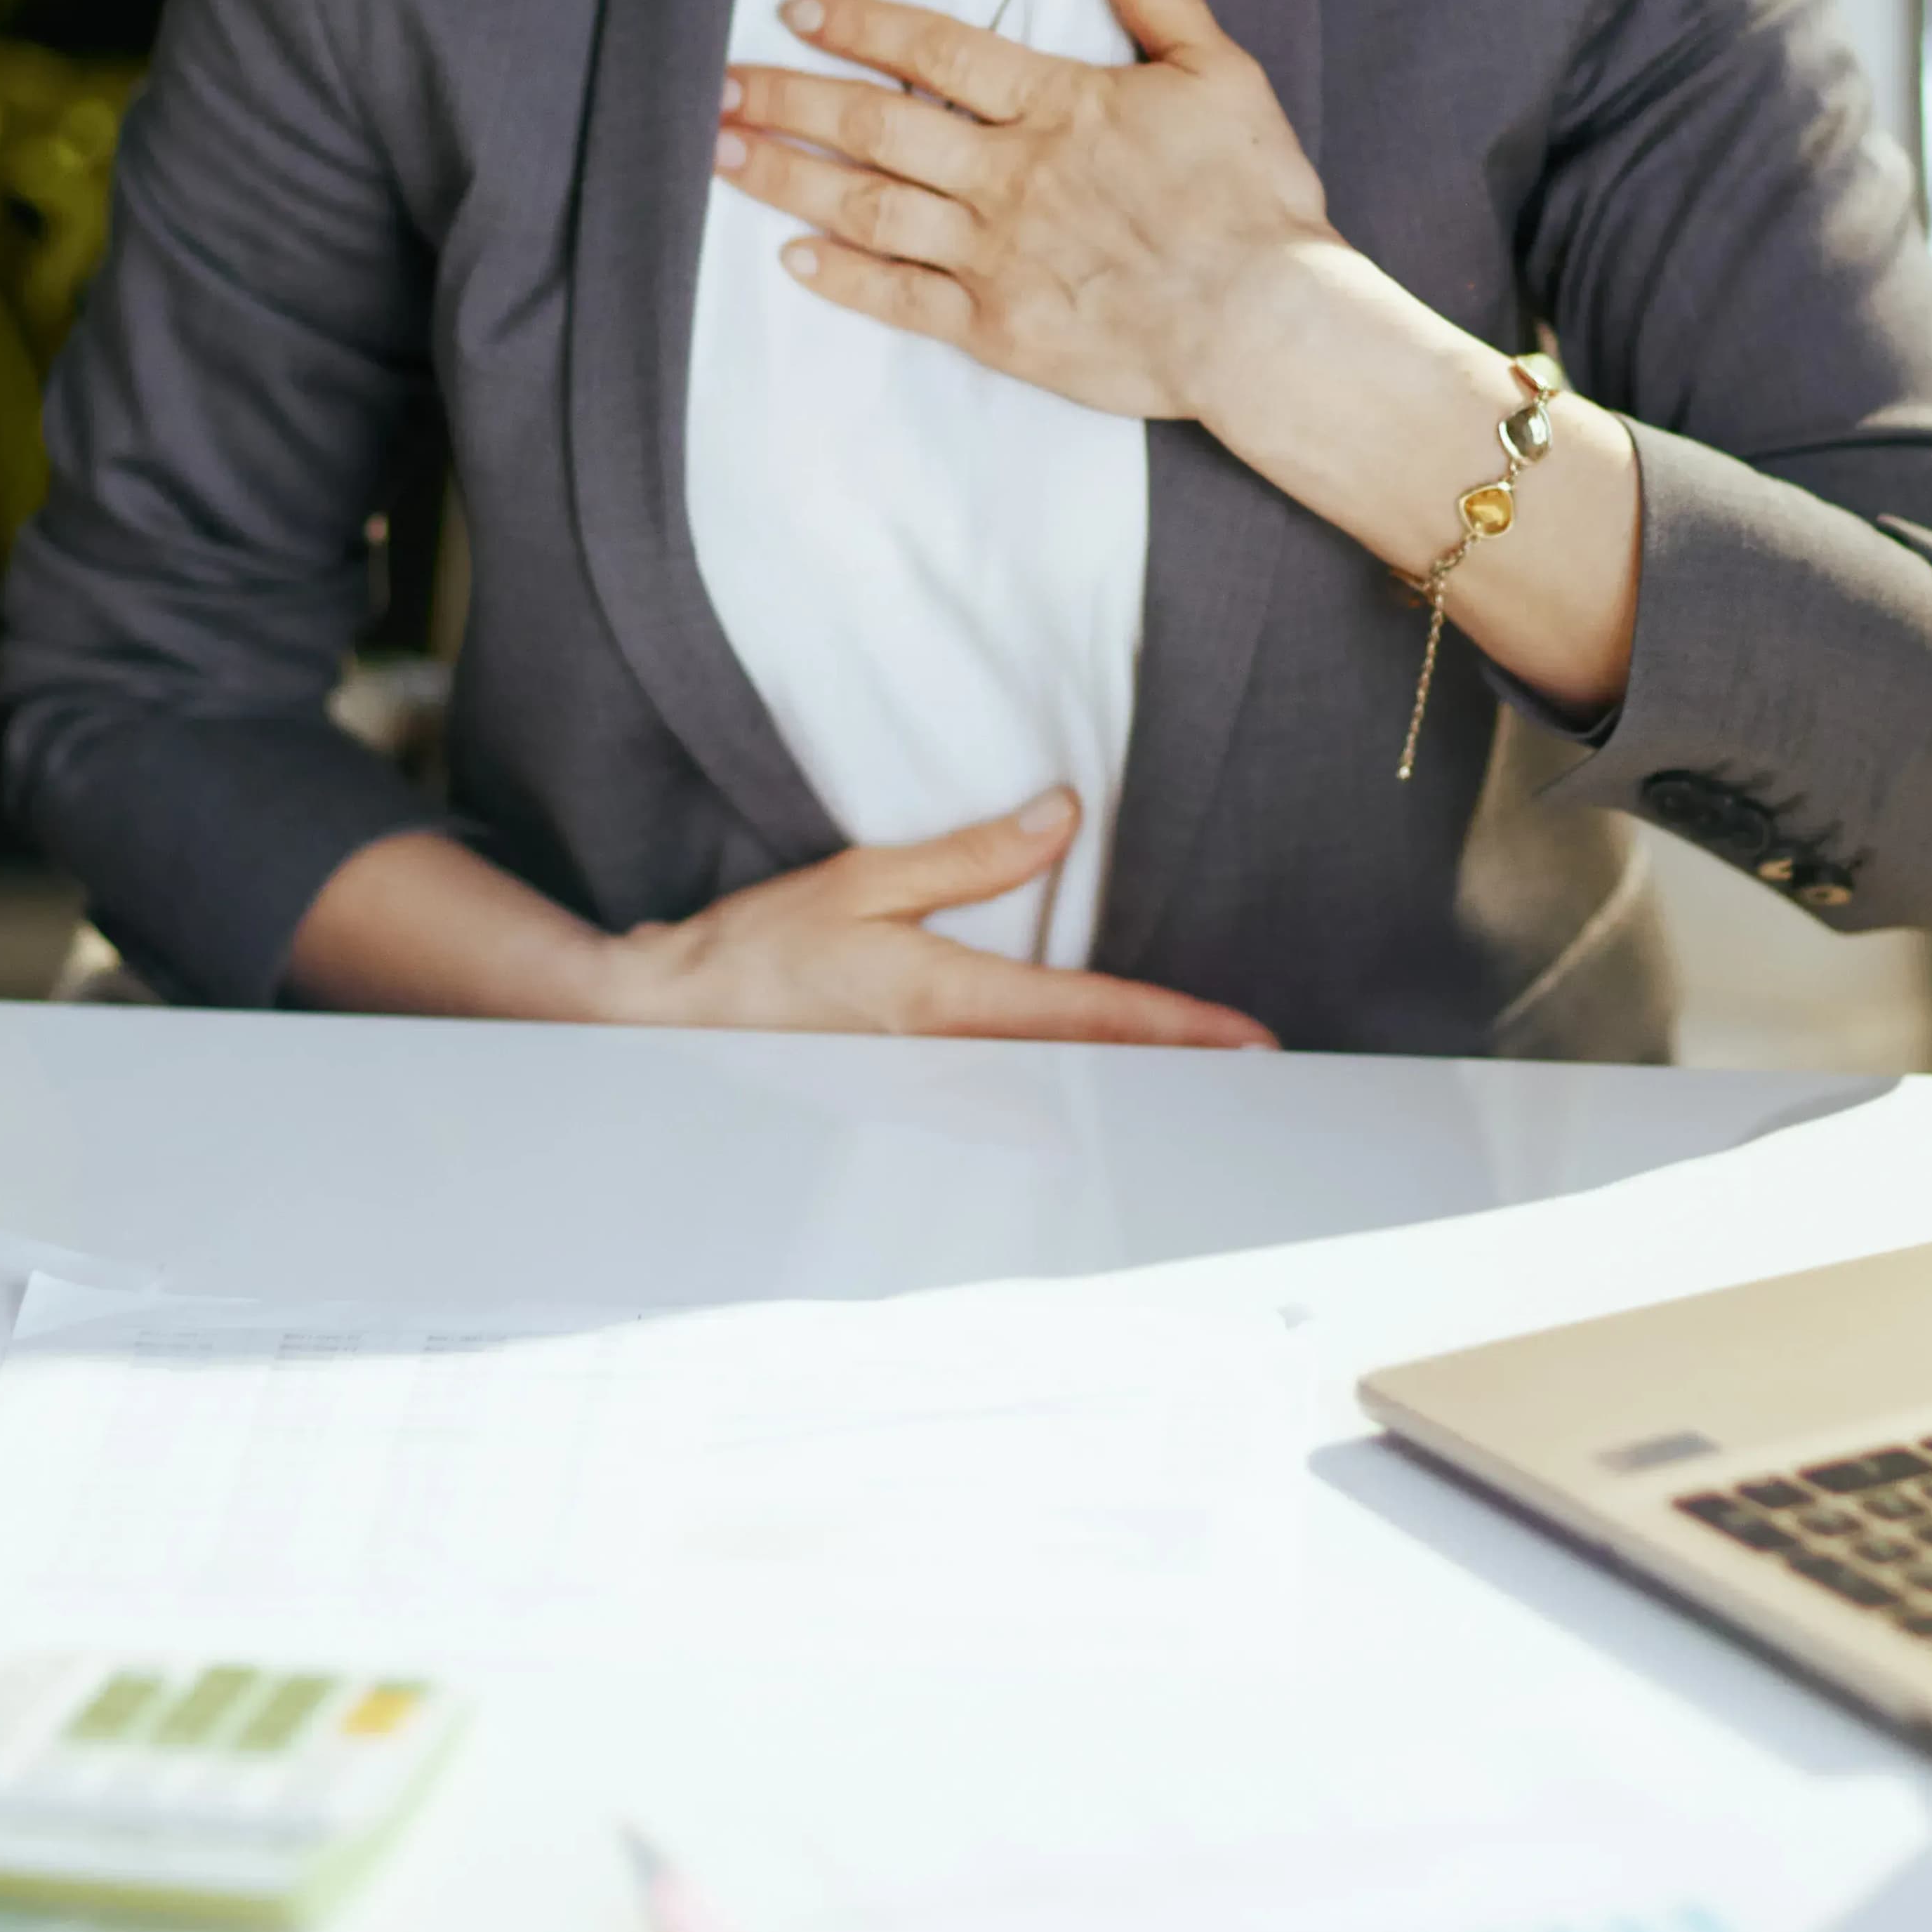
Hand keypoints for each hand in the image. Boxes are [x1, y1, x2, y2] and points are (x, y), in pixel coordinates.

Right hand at [602, 788, 1274, 1045]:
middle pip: (1096, 1075)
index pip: (1093, 1016)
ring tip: (1207, 1082)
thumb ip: (972, 856)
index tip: (1251, 1041)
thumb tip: (1064, 818)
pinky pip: (1016, 1113)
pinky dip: (1073, 1104)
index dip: (1181, 1028)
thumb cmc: (761, 950)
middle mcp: (956, 1066)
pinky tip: (1104, 1099)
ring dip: (1133, 1093)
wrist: (670, 1024)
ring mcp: (938, 1103)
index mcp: (950, 1004)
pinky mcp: (916, 1111)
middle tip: (1261, 1073)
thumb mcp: (866, 879)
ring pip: (1062, 1103)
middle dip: (1180, 1076)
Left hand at [714, 0, 1332, 421]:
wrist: (1269, 325)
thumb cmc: (1253, 199)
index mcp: (1058, 106)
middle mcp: (1010, 176)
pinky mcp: (1001, 330)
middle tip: (719, 85)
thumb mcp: (1221, 72)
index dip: (860, 26)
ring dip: (788, 180)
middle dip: (788, 100)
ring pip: (868, 208)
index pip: (935, 51)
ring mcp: (997, 256)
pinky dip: (842, 278)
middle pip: (875, 126)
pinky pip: (902, 299)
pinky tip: (791, 258)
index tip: (798, 11)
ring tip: (723, 155)